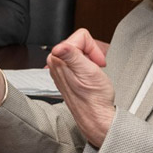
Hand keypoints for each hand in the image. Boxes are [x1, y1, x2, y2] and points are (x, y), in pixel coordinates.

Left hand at [46, 28, 114, 147]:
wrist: (96, 116)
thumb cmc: (94, 99)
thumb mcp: (88, 72)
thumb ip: (72, 56)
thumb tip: (59, 46)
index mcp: (57, 59)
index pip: (80, 36)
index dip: (93, 49)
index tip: (97, 62)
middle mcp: (55, 63)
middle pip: (79, 42)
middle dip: (92, 54)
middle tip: (96, 68)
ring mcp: (60, 69)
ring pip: (80, 51)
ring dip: (90, 60)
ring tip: (93, 74)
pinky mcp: (66, 75)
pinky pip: (79, 60)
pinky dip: (88, 66)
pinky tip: (90, 77)